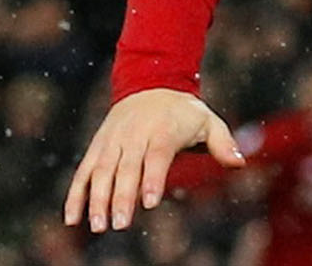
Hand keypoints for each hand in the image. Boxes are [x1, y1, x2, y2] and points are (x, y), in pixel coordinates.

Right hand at [64, 88, 243, 232]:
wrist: (150, 85)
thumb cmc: (184, 112)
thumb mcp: (208, 120)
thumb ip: (223, 143)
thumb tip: (239, 163)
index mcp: (162, 129)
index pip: (156, 156)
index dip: (152, 179)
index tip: (149, 202)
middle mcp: (134, 135)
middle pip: (126, 168)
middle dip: (122, 197)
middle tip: (120, 224)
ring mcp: (112, 142)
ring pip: (101, 172)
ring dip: (96, 200)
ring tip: (97, 226)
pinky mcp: (97, 148)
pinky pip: (83, 172)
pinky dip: (75, 195)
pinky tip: (72, 219)